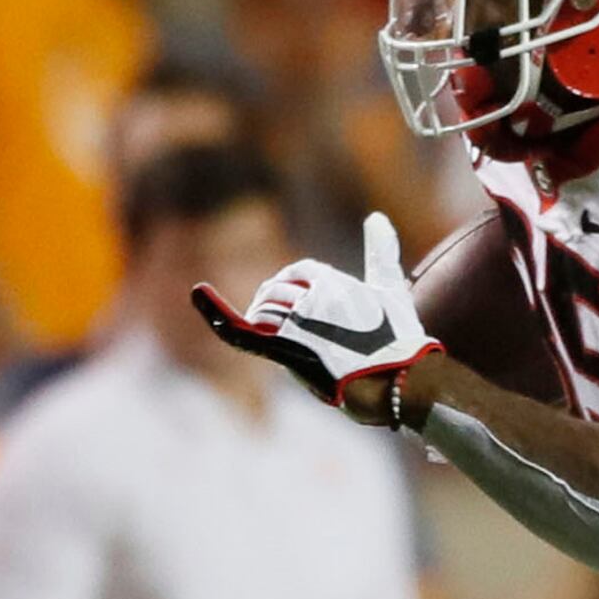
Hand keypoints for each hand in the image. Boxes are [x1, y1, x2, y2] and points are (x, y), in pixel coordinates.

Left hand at [194, 213, 441, 424]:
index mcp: (331, 280)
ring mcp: (298, 324)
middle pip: (277, 292)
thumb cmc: (398, 338)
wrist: (400, 382)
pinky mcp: (286, 350)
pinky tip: (199, 293)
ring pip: (265, 314)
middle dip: (282, 308)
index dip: (301, 288)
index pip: (301, 273)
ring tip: (300, 349)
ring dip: (272, 328)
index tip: (317, 313)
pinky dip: (215, 312)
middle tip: (307, 338)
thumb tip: (375, 216)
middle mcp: (311, 298)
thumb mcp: (390, 288)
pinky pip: (240, 329)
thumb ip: (380, 251)